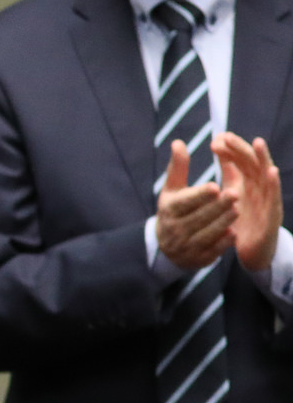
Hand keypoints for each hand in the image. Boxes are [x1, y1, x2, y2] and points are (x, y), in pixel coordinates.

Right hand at [156, 140, 235, 268]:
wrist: (165, 248)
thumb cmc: (173, 210)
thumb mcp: (172, 189)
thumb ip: (178, 167)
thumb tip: (179, 142)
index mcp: (169, 210)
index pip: (185, 202)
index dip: (199, 195)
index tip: (214, 186)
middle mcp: (174, 229)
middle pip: (198, 217)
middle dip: (217, 206)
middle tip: (234, 194)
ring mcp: (185, 246)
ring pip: (207, 233)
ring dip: (223, 222)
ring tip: (238, 210)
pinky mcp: (197, 259)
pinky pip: (212, 250)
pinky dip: (223, 242)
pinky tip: (233, 233)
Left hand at [211, 133, 282, 272]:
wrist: (251, 252)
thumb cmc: (242, 220)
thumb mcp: (231, 193)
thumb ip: (228, 171)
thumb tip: (219, 146)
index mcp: (248, 183)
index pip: (241, 161)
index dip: (230, 149)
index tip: (216, 139)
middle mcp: (260, 190)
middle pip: (253, 164)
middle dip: (241, 149)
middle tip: (227, 136)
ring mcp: (268, 202)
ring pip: (267, 177)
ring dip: (263, 159)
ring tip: (258, 143)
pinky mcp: (272, 218)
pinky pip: (274, 199)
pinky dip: (274, 185)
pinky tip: (271, 172)